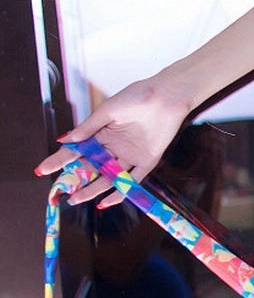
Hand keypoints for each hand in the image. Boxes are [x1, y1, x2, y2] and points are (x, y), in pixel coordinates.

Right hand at [34, 76, 192, 209]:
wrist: (166, 96)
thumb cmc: (138, 96)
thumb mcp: (107, 110)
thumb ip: (87, 128)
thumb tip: (64, 140)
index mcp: (102, 133)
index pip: (77, 150)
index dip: (60, 160)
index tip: (43, 170)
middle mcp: (114, 147)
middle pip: (91, 166)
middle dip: (75, 179)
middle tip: (60, 192)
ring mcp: (130, 155)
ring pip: (108, 177)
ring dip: (93, 189)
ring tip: (77, 199)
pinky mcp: (147, 161)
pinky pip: (132, 180)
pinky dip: (119, 191)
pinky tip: (105, 201)